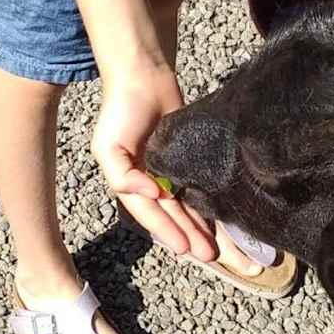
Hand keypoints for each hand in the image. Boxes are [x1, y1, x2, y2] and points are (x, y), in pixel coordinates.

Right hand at [92, 68, 216, 261]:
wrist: (144, 76)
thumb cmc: (121, 110)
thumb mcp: (108, 147)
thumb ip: (123, 176)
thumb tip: (151, 194)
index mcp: (131, 184)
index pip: (152, 214)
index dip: (168, 231)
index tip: (185, 248)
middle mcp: (152, 183)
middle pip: (174, 216)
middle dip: (190, 237)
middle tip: (210, 256)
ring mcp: (172, 172)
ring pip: (190, 207)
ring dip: (203, 229)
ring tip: (221, 250)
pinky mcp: (191, 160)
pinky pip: (201, 188)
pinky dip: (211, 205)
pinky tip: (224, 222)